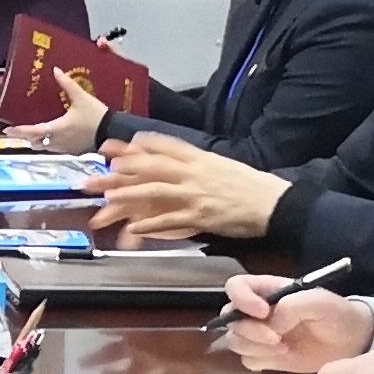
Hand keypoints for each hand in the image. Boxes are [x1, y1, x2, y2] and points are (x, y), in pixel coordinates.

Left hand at [16, 73, 110, 156]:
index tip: (7, 130)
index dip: (19, 131)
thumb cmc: (97, 117)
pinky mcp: (74, 151)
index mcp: (57, 128)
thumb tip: (56, 71)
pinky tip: (52, 137)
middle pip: (35, 142)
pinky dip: (50, 144)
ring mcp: (66, 148)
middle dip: (25, 137)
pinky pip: (56, 148)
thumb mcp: (82, 97)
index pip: (32, 131)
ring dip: (37, 141)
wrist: (114, 132)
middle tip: (16, 132)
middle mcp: (58, 141)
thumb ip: (67, 84)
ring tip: (32, 135)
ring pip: (45, 147)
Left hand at [99, 138, 278, 248]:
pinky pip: (170, 220)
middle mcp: (195, 173)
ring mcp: (196, 195)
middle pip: (152, 168)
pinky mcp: (201, 217)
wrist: (273, 203)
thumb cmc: (250, 186)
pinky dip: (151, 225)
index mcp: (200, 158)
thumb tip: (180, 162)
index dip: (140, 145)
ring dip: (130, 195)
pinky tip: (134, 228)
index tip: (117, 145)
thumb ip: (199, 162)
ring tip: (109, 199)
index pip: (165, 146)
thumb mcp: (223, 165)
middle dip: (123, 170)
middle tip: (100, 173)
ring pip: (156, 192)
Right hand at [222, 289, 373, 372]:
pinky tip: (284, 356)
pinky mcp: (265, 355)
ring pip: (236, 340)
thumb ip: (293, 305)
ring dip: (256, 347)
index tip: (263, 312)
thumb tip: (272, 322)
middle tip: (277, 338)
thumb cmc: (337, 314)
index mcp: (268, 290)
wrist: (350, 342)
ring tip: (284, 347)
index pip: (236, 287)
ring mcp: (260, 334)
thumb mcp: (320, 301)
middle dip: (251, 331)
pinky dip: (261, 360)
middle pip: (231, 318)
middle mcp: (258, 311)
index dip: (242, 299)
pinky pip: (247, 360)